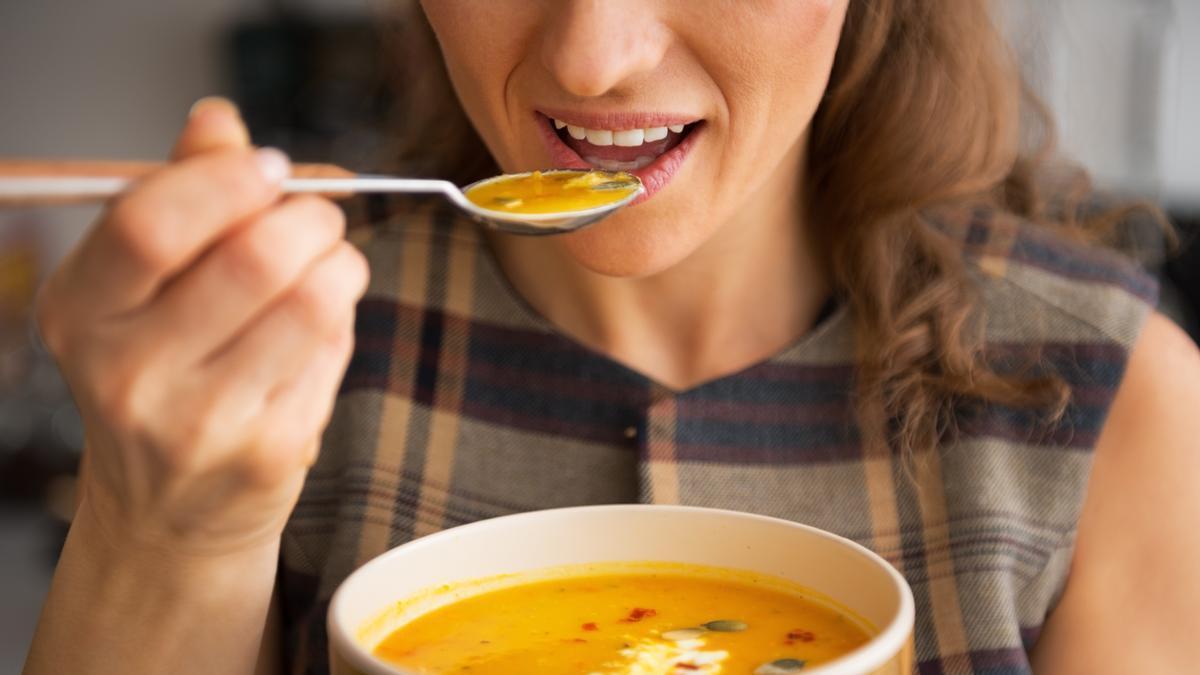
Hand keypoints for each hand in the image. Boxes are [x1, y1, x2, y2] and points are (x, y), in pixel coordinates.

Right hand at [37, 98, 367, 556]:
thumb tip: (218, 118)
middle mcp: (127, 372)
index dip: (228, 180)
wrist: (166, 516)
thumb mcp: (141, 288)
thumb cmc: (161, 379)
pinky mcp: (267, 453)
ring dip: (340, 264)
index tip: (269, 168)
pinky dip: (342, 321)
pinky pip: (334, 351)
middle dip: (310, 218)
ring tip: (329, 267)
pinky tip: (318, 331)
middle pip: (252, 258)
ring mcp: (199, 422)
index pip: (152, 223)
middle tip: (319, 217)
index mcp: (81, 312)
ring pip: (313, 302)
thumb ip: (180, 194)